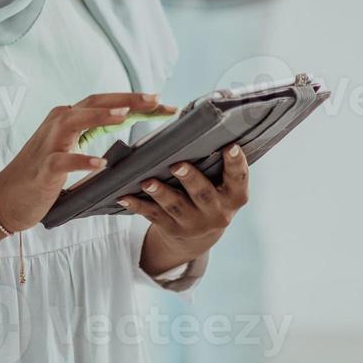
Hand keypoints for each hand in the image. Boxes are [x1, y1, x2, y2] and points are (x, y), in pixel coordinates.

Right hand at [0, 93, 176, 261]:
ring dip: (101, 116)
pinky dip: (82, 160)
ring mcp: (49, 144)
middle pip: (95, 103)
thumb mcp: (69, 149)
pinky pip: (64, 161)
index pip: (105, 102)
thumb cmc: (40, 175)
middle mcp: (58, 124)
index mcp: (67, 119)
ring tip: (126, 116)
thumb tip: (127, 127)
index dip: (134, 101)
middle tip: (156, 100)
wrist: (5, 199)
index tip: (162, 103)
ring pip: (77, 122)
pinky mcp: (44, 168)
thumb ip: (91, 135)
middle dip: (127, 100)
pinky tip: (100, 163)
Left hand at [123, 143, 249, 275]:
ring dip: (161, 193)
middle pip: (203, 194)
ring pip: (175, 206)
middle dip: (190, 179)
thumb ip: (213, 163)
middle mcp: (217, 213)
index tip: (231, 146)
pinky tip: (124, 196)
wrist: (197, 238)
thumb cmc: (208, 194)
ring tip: (147, 181)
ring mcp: (194, 224)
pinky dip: (137, 205)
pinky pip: (152, 215)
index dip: (236, 164)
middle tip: (177, 164)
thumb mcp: (219, 184)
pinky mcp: (171, 229)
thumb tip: (195, 125)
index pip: (238, 179)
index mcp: (233, 197)